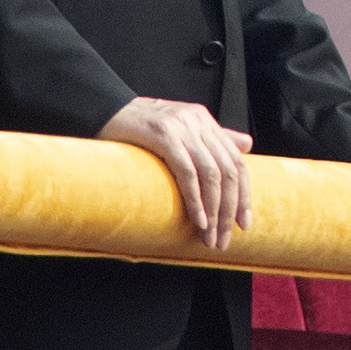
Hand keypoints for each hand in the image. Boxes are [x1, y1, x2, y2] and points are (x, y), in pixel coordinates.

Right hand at [101, 96, 252, 248]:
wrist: (103, 110)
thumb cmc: (138, 127)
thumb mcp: (180, 130)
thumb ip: (214, 137)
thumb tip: (248, 145)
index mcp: (205, 121)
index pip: (236, 161)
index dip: (244, 194)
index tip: (244, 224)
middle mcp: (199, 122)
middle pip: (228, 171)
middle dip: (230, 209)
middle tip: (225, 239)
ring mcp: (182, 128)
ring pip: (211, 174)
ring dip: (214, 211)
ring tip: (210, 237)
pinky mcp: (164, 135)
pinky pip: (187, 172)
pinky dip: (196, 199)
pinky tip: (198, 220)